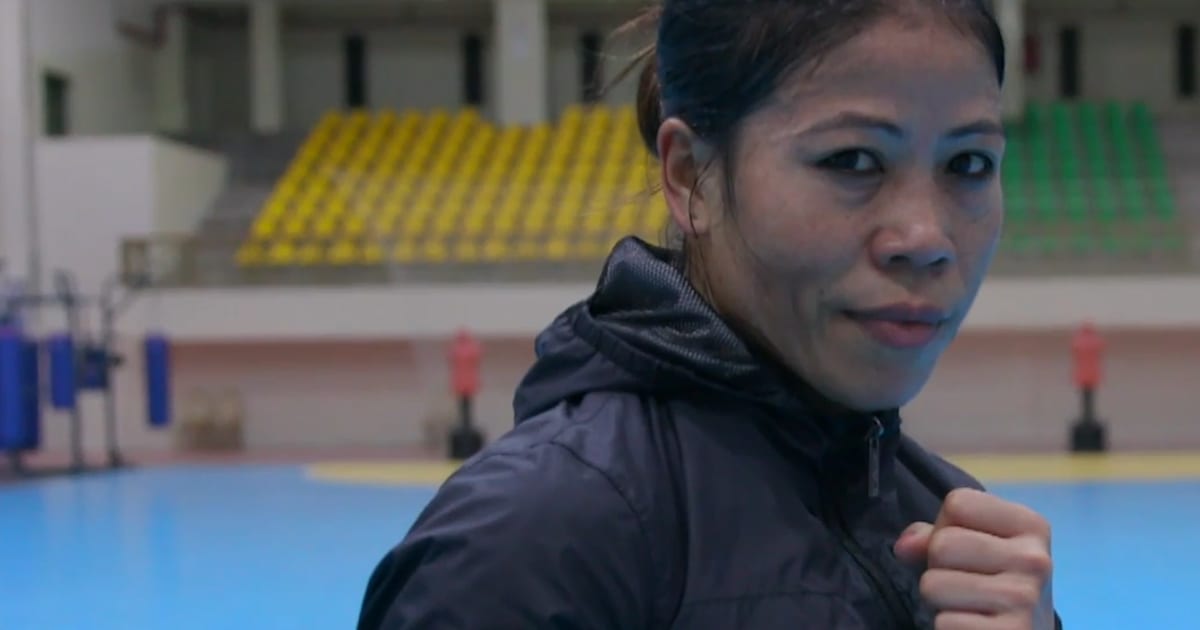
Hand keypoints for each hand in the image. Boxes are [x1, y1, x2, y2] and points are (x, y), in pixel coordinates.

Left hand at [893, 488, 1055, 629]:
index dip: (945, 526)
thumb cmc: (995, 584)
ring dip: (939, 599)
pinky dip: (948, 627)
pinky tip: (972, 626)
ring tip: (967, 605)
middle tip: (964, 583)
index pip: (958, 503)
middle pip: (941, 544)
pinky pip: (943, 623)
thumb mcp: (977, 547)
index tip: (966, 550)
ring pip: (932, 584)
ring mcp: (1023, 599)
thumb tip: (904, 546)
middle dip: (938, 566)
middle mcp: (1033, 559)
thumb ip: (935, 533)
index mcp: (1030, 525)